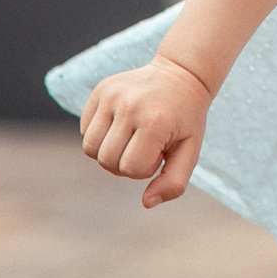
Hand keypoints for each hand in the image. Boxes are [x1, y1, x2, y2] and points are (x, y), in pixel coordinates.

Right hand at [80, 54, 212, 207]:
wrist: (181, 74)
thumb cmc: (186, 118)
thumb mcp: (190, 150)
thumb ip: (174, 183)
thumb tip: (146, 203)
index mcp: (154, 122)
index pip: (130, 169)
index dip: (144, 169)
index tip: (159, 152)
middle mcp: (130, 106)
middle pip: (106, 161)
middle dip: (124, 164)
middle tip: (144, 146)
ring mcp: (112, 95)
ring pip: (90, 148)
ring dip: (108, 152)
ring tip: (129, 139)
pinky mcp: (101, 89)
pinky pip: (85, 129)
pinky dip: (99, 135)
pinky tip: (120, 124)